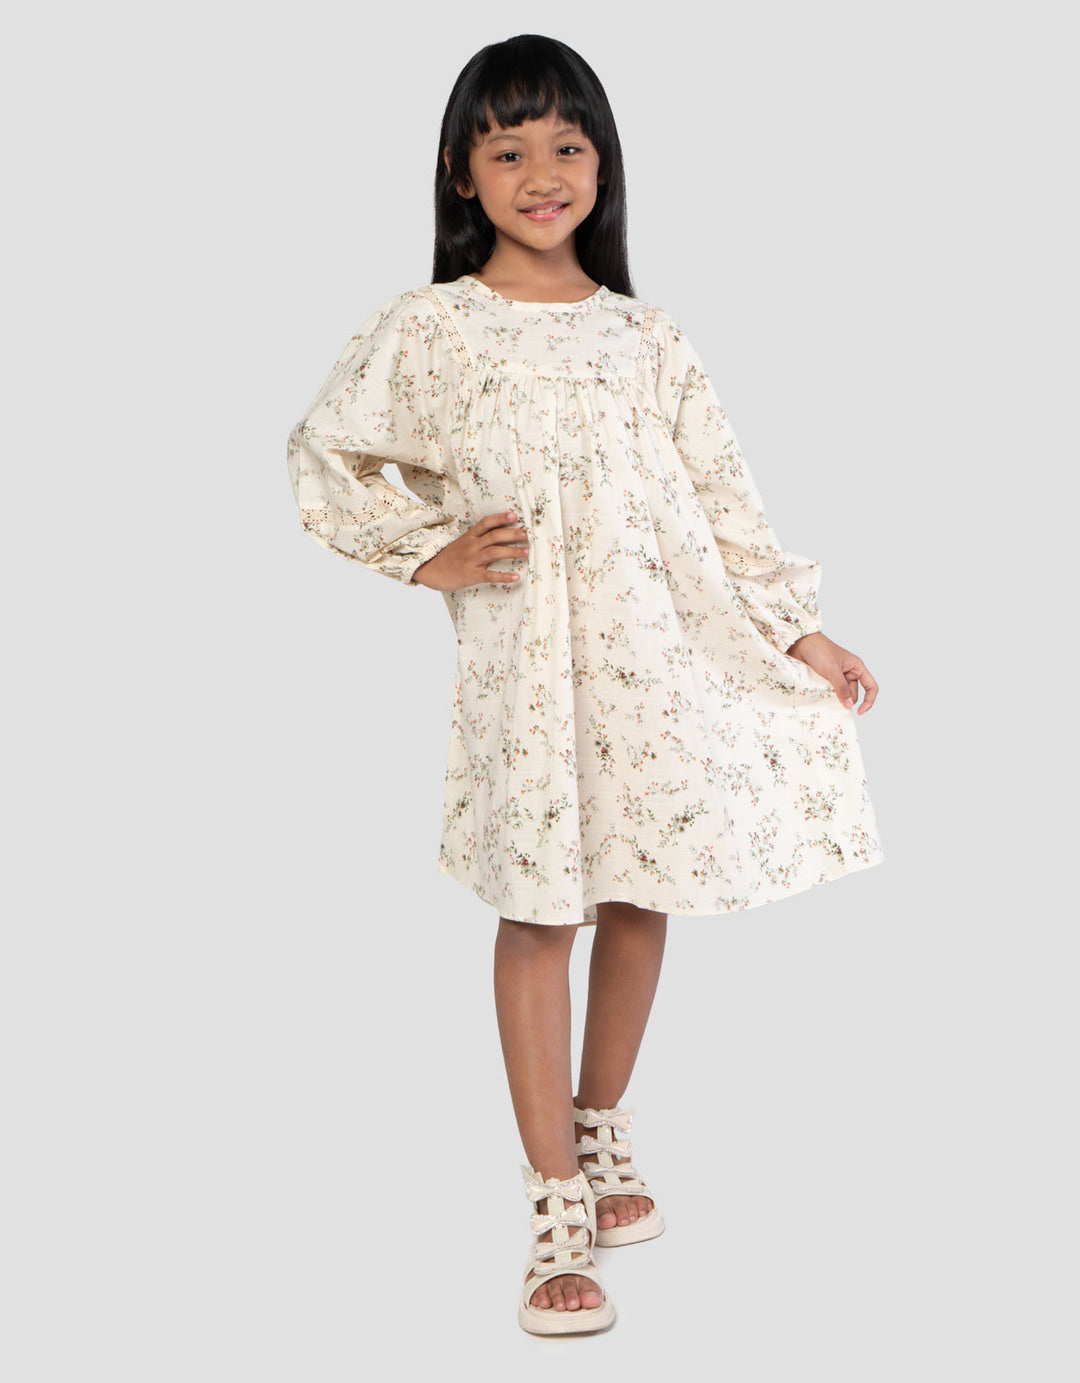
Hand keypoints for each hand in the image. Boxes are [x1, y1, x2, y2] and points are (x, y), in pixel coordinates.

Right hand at [412, 510, 528, 590]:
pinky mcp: (471, 575)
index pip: (486, 523)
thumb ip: (477, 538)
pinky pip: (490, 575)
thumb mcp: (461, 543)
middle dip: (513, 534)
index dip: (500, 518)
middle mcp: (472, 546)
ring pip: (494, 552)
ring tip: (527, 552)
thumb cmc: (449, 558)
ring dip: (512, 551)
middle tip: (529, 534)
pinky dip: (504, 576)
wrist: (430, 571)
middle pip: (495, 536)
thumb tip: (497, 534)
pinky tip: (516, 577)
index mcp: (470, 537)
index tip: (514, 515)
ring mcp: (471, 560)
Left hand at [785, 631, 877, 714]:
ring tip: (824, 697)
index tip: (859, 712)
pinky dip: (826, 698)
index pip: (871, 687)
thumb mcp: (832, 669)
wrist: (799, 644)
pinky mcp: (825, 681)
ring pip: (840, 696)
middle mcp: (849, 673)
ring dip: (834, 699)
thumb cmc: (819, 650)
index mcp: (856, 667)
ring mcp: (836, 678)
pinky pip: (829, 694)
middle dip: (845, 701)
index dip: (869, 700)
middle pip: (853, 695)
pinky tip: (819, 697)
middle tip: (833, 702)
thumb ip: (841, 688)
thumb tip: (849, 705)